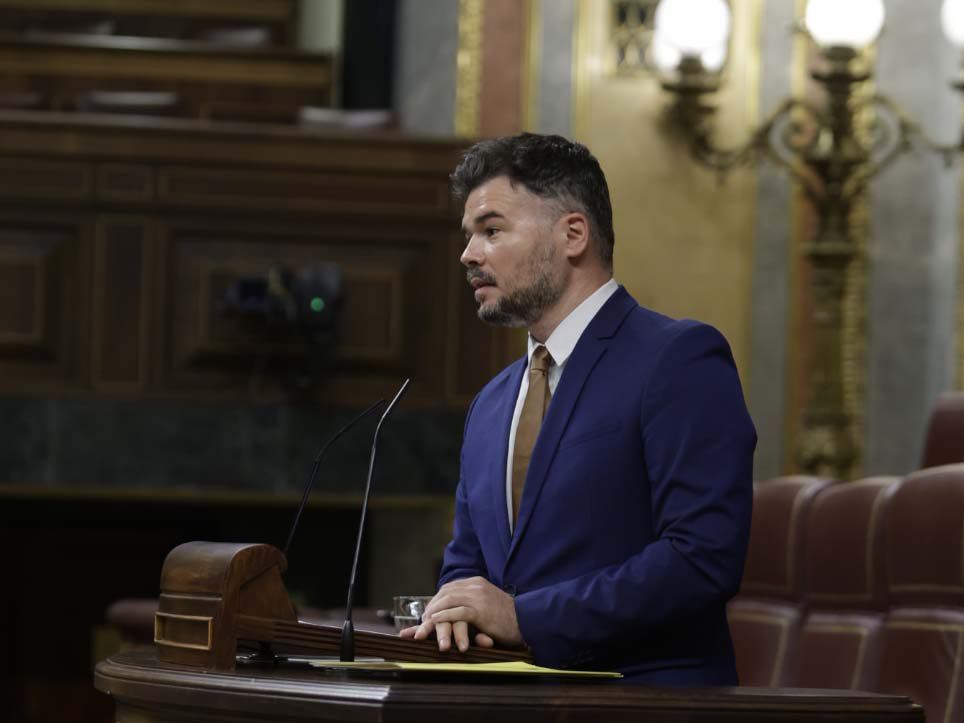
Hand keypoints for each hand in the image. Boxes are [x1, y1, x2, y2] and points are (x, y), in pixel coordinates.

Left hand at [398, 577, 522, 651]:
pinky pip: (457, 611)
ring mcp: (477, 596)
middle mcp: (475, 586)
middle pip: (446, 593)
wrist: (527, 619)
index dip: (436, 600)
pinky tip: (434, 621)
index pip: (449, 588)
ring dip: (433, 613)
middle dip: (431, 607)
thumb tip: (457, 612)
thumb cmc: (508, 617)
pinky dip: (443, 616)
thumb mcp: (488, 604)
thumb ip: (472, 604)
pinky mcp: (480, 609)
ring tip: (424, 623)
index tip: (426, 613)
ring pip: (448, 601)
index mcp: (476, 583)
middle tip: (420, 621)